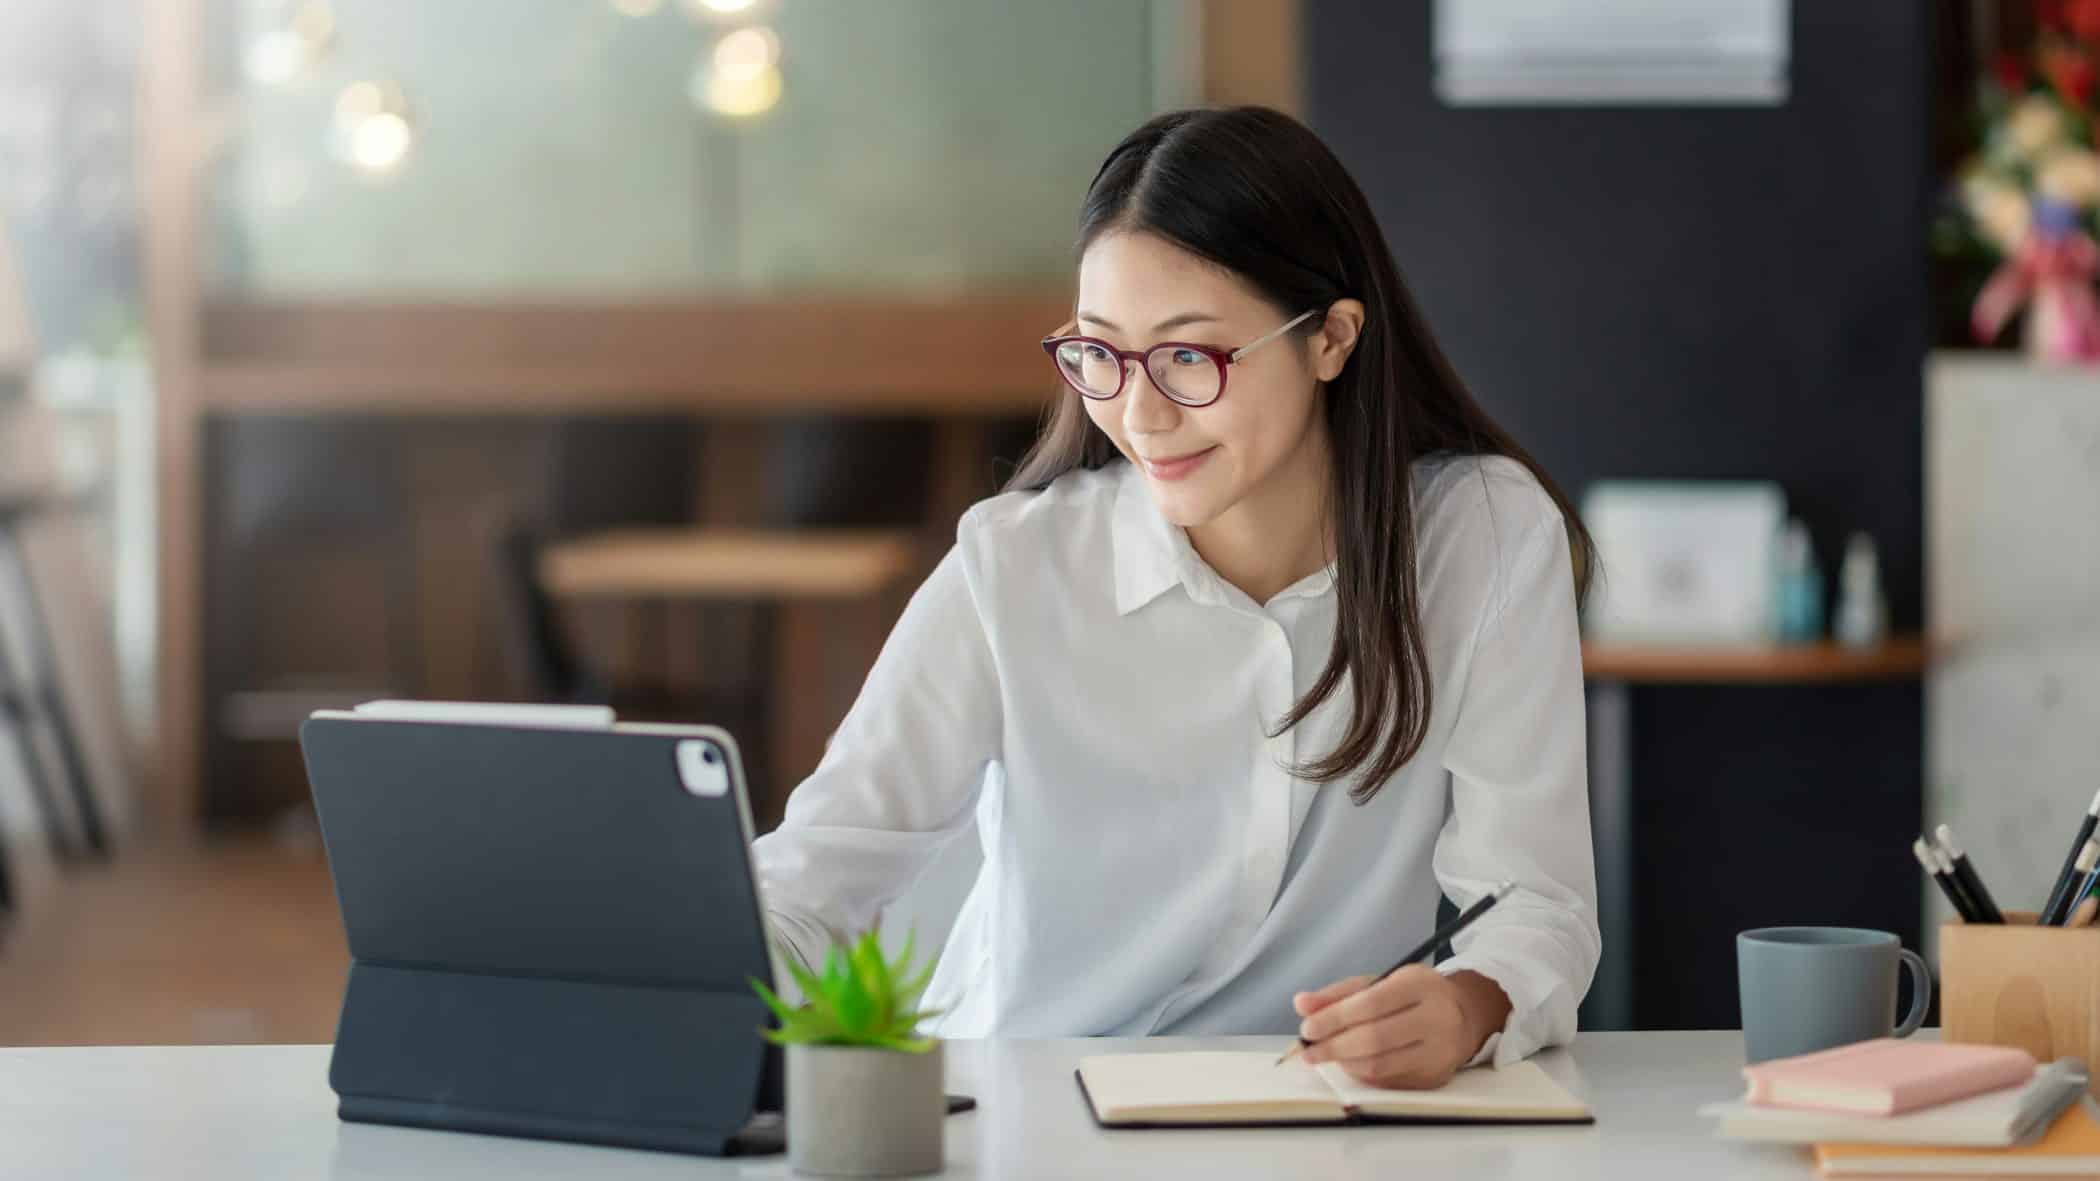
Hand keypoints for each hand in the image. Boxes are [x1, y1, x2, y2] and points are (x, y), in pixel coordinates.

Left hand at [1291, 967, 1510, 1088]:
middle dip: (1334, 1046)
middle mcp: (1436, 1018)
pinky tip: (1352, 1064)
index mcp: (1420, 985)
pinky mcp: (1435, 1078)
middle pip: (1375, 1039)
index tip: (1307, 1028)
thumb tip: (1301, 1004)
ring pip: (1380, 1065)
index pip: (1370, 1004)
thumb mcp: (1381, 982)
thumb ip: (1339, 994)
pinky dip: (1362, 1074)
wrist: (1464, 1016)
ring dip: (1345, 1063)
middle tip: (1309, 1051)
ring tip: (1328, 1055)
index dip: (1334, 1018)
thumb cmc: (1413, 996)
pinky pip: (1388, 1081)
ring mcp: (1439, 1052)